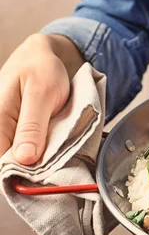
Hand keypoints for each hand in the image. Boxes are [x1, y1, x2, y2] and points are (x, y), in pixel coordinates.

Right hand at [0, 33, 82, 164]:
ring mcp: (6, 132)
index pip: (1, 162)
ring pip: (19, 160)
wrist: (43, 55)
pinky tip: (53, 153)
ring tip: (58, 159)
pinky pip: (27, 152)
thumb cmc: (42, 69)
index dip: (21, 175)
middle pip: (9, 164)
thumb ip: (32, 126)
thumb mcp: (42, 94)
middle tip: (58, 169)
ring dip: (39, 164)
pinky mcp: (17, 133)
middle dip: (33, 171)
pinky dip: (42, 155)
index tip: (45, 179)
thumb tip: (24, 158)